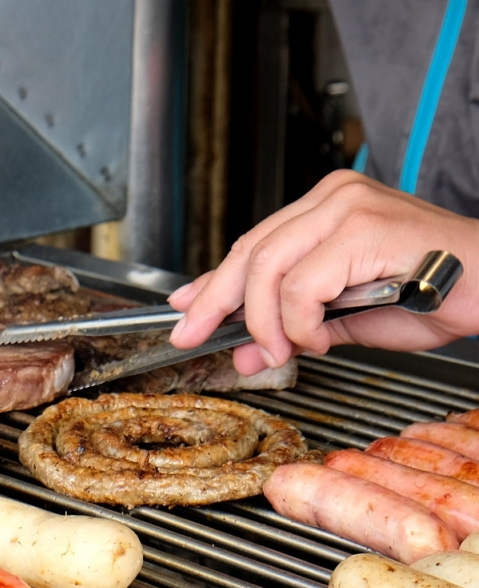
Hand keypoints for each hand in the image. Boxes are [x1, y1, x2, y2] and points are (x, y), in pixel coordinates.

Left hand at [167, 170, 478, 374]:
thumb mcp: (346, 318)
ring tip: (282, 349)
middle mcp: (332, 198)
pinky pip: (303, 285)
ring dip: (264, 321)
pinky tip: (320, 338)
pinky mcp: (364, 227)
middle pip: (250, 251)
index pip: (252, 245)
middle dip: (215, 301)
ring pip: (268, 267)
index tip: (187, 306)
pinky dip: (300, 321)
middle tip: (195, 335)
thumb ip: (294, 329)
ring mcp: (348, 207)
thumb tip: (247, 353)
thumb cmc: (435, 293)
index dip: (213, 281)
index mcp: (325, 209)